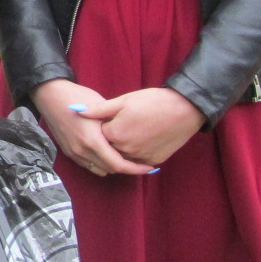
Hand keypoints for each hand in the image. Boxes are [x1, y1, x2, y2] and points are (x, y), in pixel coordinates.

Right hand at [32, 78, 152, 176]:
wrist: (50, 95)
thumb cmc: (77, 97)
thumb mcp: (101, 107)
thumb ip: (115, 125)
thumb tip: (133, 135)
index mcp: (93, 141)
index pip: (118, 164)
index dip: (136, 169)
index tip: (149, 167)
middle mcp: (83, 151)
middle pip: (111, 170)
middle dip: (127, 168)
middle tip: (140, 161)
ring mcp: (74, 153)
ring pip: (100, 170)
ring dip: (112, 166)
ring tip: (123, 156)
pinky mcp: (68, 152)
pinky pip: (89, 165)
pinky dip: (100, 163)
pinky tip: (107, 152)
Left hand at [77, 87, 204, 166]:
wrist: (184, 109)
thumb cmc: (153, 101)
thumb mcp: (124, 100)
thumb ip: (99, 109)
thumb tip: (76, 109)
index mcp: (115, 134)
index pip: (99, 135)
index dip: (103, 126)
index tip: (110, 118)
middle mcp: (125, 149)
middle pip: (109, 148)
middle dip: (111, 139)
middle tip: (122, 125)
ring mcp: (140, 157)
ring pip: (123, 157)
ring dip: (123, 148)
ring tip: (132, 131)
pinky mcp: (154, 160)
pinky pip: (138, 161)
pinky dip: (136, 153)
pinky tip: (142, 139)